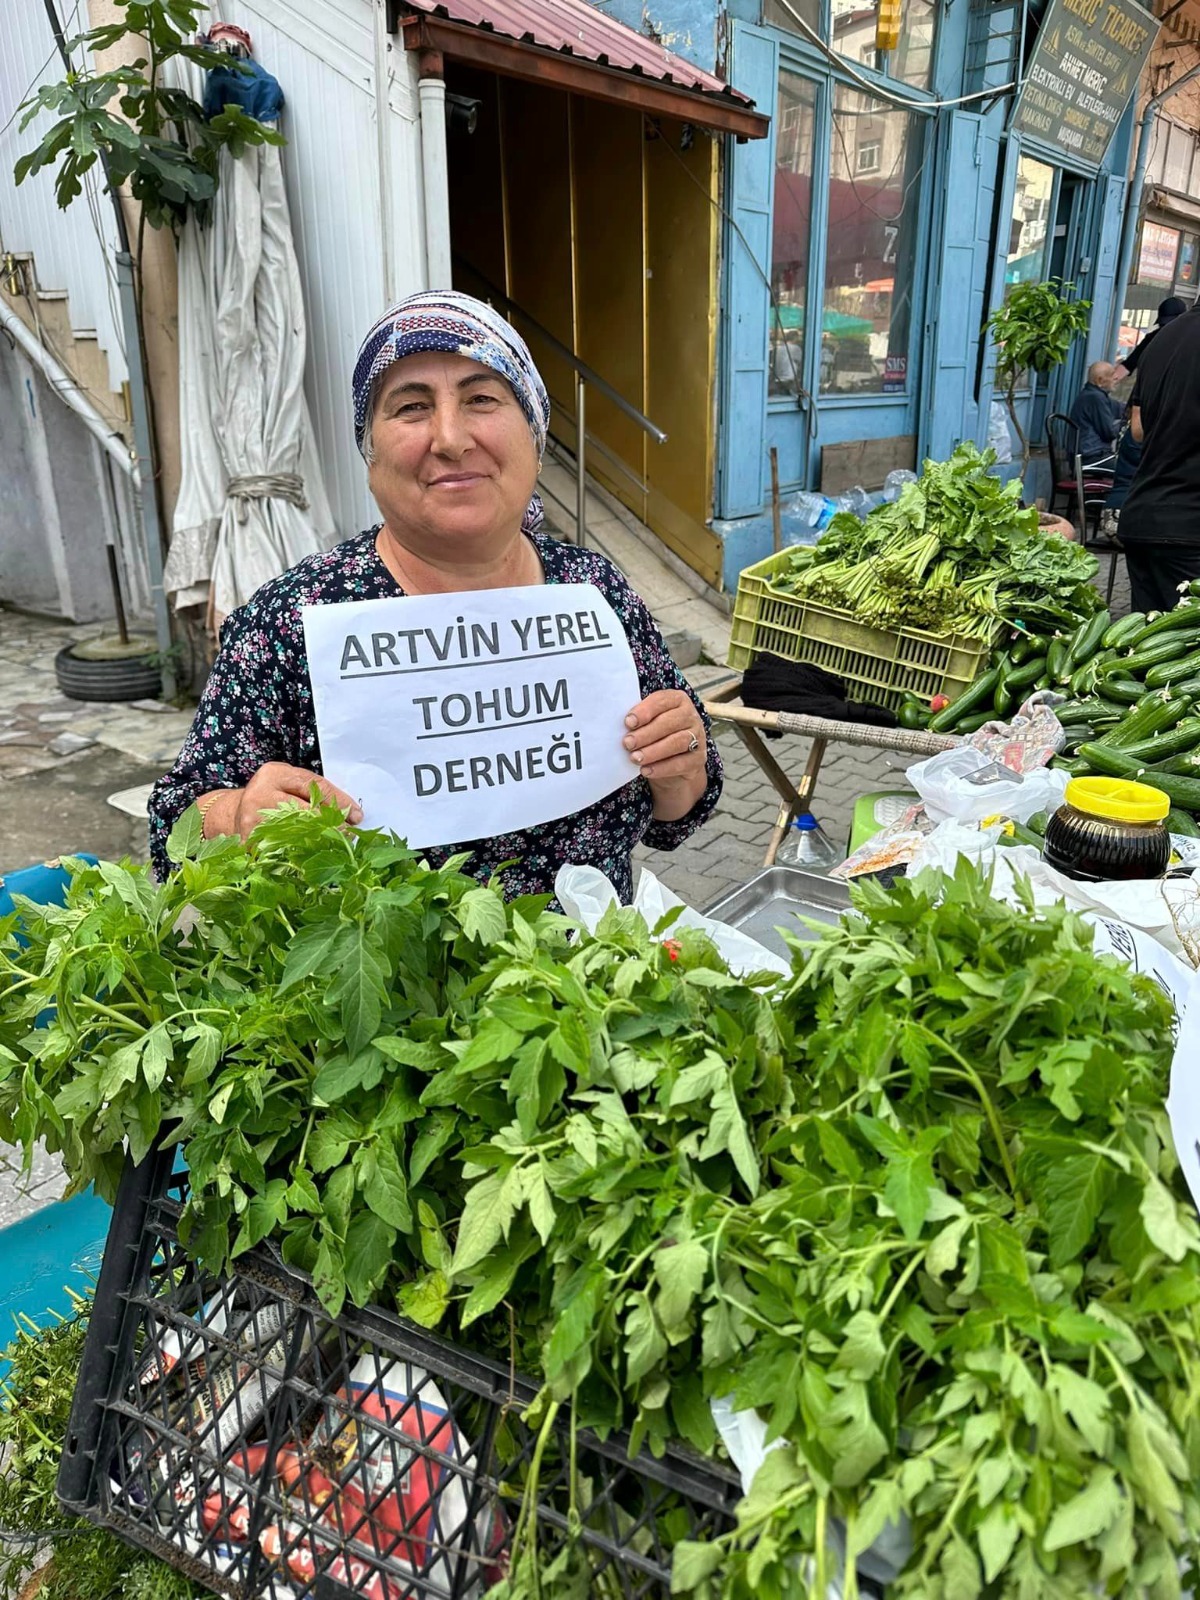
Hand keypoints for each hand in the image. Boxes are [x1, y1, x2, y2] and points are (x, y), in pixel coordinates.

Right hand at [201, 763, 362, 840]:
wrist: (231, 813)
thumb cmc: (270, 797)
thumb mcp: (288, 783)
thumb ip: (313, 791)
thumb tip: (352, 814)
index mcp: (274, 774)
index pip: (314, 786)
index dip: (339, 801)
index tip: (358, 816)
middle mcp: (260, 793)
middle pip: (305, 810)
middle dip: (331, 824)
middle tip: (350, 836)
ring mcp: (251, 819)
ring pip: (294, 833)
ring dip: (319, 842)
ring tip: (336, 848)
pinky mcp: (247, 842)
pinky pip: (278, 851)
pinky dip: (298, 856)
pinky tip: (313, 860)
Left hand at [624, 690, 707, 820]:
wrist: (672, 763)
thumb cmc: (654, 736)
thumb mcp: (647, 724)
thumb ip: (637, 720)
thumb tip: (617, 725)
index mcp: (677, 700)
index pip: (662, 701)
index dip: (645, 711)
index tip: (628, 722)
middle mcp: (691, 716)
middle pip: (670, 722)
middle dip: (646, 733)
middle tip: (627, 743)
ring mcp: (698, 737)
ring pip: (678, 742)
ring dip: (654, 751)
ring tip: (635, 758)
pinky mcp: (698, 759)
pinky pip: (682, 763)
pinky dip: (662, 768)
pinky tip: (646, 771)